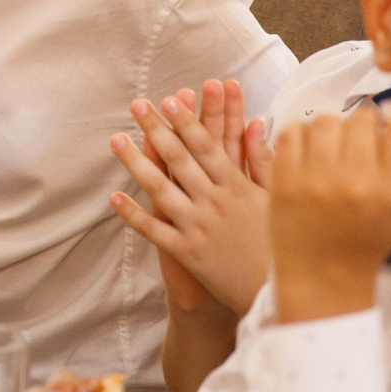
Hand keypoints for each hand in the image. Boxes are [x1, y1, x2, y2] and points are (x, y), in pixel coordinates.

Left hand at [108, 81, 267, 315]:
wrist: (272, 292)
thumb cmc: (276, 242)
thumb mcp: (276, 198)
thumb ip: (263, 160)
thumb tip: (256, 123)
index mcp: (236, 186)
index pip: (207, 146)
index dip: (187, 121)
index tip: (170, 99)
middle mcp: (214, 202)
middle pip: (179, 159)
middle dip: (156, 129)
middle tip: (137, 105)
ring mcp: (197, 227)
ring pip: (160, 189)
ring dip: (135, 162)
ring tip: (115, 140)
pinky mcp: (186, 252)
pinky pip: (154, 230)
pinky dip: (133, 214)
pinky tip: (114, 197)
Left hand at [268, 102, 390, 323]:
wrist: (324, 274)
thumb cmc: (373, 239)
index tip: (388, 120)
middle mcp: (356, 186)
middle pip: (360, 118)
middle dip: (361, 127)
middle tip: (359, 148)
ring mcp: (316, 183)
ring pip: (324, 120)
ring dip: (329, 129)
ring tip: (335, 151)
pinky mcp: (283, 182)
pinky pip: (292, 132)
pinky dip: (300, 137)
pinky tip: (310, 156)